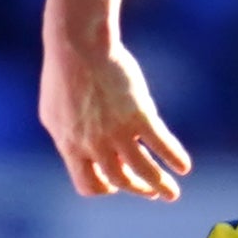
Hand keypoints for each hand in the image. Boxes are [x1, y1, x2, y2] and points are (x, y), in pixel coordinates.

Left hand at [39, 36, 192, 199]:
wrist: (77, 44)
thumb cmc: (64, 72)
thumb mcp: (53, 111)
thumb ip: (66, 136)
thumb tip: (77, 150)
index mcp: (70, 145)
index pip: (88, 184)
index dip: (104, 187)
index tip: (116, 182)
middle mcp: (93, 145)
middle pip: (118, 181)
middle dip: (137, 189)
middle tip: (152, 192)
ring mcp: (116, 132)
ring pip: (143, 171)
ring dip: (160, 186)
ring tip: (172, 193)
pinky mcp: (138, 115)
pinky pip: (161, 145)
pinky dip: (174, 158)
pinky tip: (184, 166)